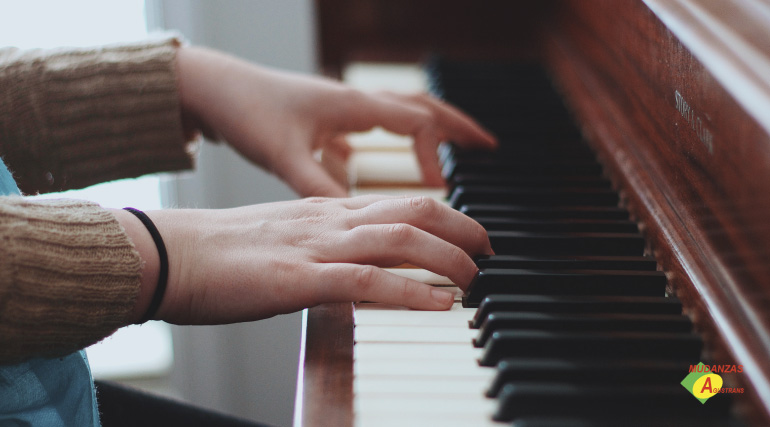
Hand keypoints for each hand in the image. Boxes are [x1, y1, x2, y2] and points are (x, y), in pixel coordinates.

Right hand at [116, 195, 492, 323]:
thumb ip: (323, 244)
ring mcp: (317, 247)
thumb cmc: (221, 251)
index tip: (470, 234)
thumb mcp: (284, 238)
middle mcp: (329, 220)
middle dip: (462, 227)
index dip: (446, 215)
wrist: (170, 252)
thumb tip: (356, 266)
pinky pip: (368, 281)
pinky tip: (440, 304)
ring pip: (401, 240)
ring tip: (475, 278)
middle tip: (489, 251)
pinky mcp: (299, 279)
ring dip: (448, 258)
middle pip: (414, 209)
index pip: (401, 201)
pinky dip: (411, 292)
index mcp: (326, 209)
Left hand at [176, 46, 496, 196]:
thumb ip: (319, 186)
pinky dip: (387, 141)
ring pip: (398, 114)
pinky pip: (369, 126)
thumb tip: (353, 217)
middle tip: (488, 146)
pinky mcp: (323, 120)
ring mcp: (340, 109)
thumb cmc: (247, 112)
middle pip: (420, 108)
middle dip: (457, 126)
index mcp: (353, 106)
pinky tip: (376, 161)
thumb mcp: (284, 156)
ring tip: (451, 150)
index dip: (436, 156)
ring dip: (429, 130)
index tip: (443, 188)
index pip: (416, 123)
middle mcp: (353, 103)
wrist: (212, 88)